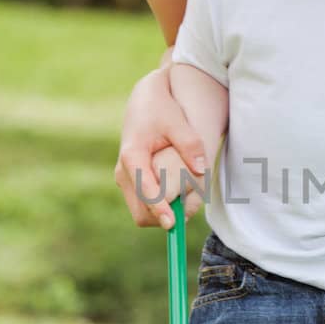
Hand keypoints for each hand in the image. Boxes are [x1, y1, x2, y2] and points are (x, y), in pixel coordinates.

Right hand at [114, 68, 207, 228]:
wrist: (145, 100)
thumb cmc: (161, 109)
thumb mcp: (177, 121)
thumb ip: (189, 144)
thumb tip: (200, 168)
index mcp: (132, 156)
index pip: (144, 190)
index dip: (158, 209)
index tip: (173, 223)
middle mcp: (123, 172)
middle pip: (140, 212)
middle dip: (164, 217)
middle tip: (191, 207)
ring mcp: (126, 179)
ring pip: (142, 213)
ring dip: (164, 213)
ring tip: (188, 195)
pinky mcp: (132, 182)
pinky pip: (146, 206)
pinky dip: (163, 207)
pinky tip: (180, 191)